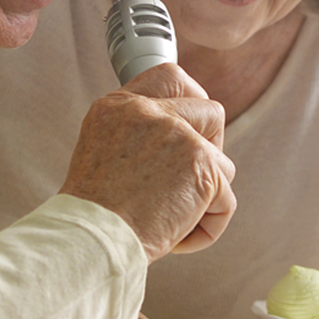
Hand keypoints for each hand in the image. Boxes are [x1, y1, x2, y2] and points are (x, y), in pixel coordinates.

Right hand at [60, 64, 236, 260]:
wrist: (91, 240)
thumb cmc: (94, 214)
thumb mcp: (101, 153)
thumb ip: (137, 134)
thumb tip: (180, 134)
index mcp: (119, 107)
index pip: (170, 78)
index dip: (191, 99)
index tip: (193, 126)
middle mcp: (149, 112)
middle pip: (211, 112)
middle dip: (211, 149)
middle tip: (187, 182)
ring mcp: (179, 135)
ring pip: (223, 162)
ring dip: (206, 196)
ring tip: (171, 220)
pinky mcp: (203, 166)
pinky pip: (226, 200)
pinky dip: (208, 227)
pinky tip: (177, 238)